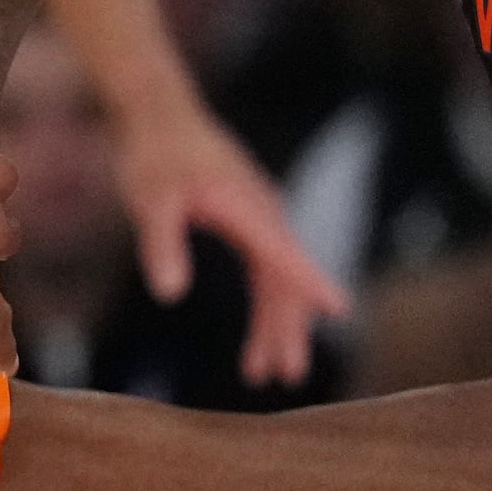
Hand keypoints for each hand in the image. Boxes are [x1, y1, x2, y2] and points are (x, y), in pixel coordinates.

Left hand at [114, 98, 348, 385]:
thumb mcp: (150, 201)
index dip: (311, 281)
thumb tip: (169, 294)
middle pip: (286, 278)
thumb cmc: (154, 155)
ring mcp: (259, 216)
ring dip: (276, 324)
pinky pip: (268, 270)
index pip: (284, 253)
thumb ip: (161, 244)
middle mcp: (263, 213)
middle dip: (288, 327)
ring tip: (261, 372)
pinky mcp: (249, 220)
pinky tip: (260, 331)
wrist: (157, 115)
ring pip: (278, 279)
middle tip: (287, 375)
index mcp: (247, 208)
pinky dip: (267, 303)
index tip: (340, 309)